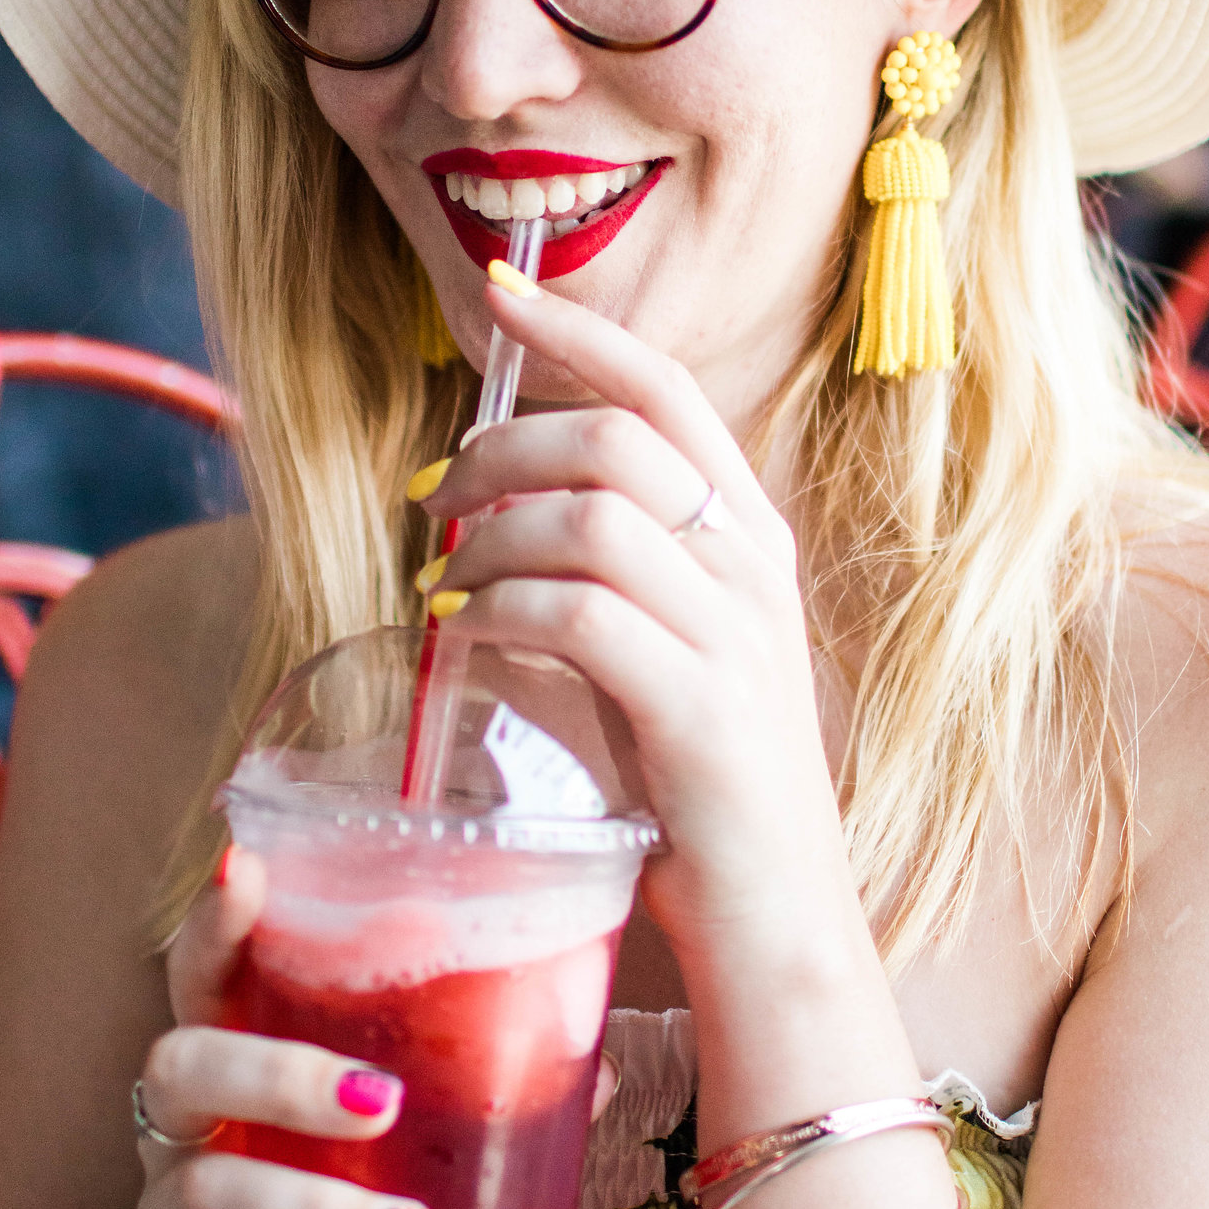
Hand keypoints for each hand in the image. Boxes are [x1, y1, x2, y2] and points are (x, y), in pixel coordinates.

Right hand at [115, 851, 430, 1208]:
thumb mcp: (356, 1165)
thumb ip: (454, 1110)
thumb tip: (594, 1068)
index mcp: (231, 1074)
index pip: (201, 978)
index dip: (212, 922)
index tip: (248, 870)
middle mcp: (186, 1139)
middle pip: (185, 1066)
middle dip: (278, 1071)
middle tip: (382, 1098)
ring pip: (213, 1195)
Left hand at [415, 268, 873, 1015]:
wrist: (777, 921)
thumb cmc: (702, 787)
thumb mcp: (668, 647)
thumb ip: (612, 572)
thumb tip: (495, 506)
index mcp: (748, 536)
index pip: (665, 388)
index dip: (578, 329)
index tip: (497, 288)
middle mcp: (751, 567)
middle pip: (612, 438)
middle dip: (498, 447)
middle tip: (431, 496)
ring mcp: (733, 636)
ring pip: (592, 515)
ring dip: (490, 533)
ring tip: (440, 579)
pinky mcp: (699, 709)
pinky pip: (576, 614)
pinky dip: (496, 609)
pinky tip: (458, 634)